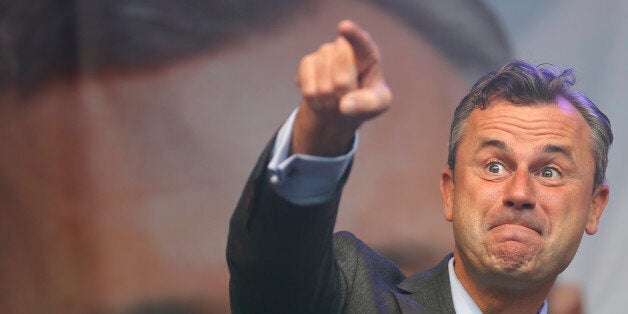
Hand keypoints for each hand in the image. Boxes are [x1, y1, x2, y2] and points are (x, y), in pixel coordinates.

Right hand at [292, 20, 391, 155]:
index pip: (361, 42)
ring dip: (330, 102)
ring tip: (336, 99)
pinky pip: (309, 89)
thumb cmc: (366, 99)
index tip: (344, 27)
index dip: (352, 34)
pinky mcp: (306, 62)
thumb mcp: (378, 104)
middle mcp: (345, 47)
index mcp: (368, 53)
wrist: (342, 102)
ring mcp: (324, 52)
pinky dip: (316, 101)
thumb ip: (367, 104)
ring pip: (324, 88)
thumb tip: (345, 106)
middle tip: (348, 100)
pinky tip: (321, 97)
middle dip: (345, 99)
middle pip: (341, 79)